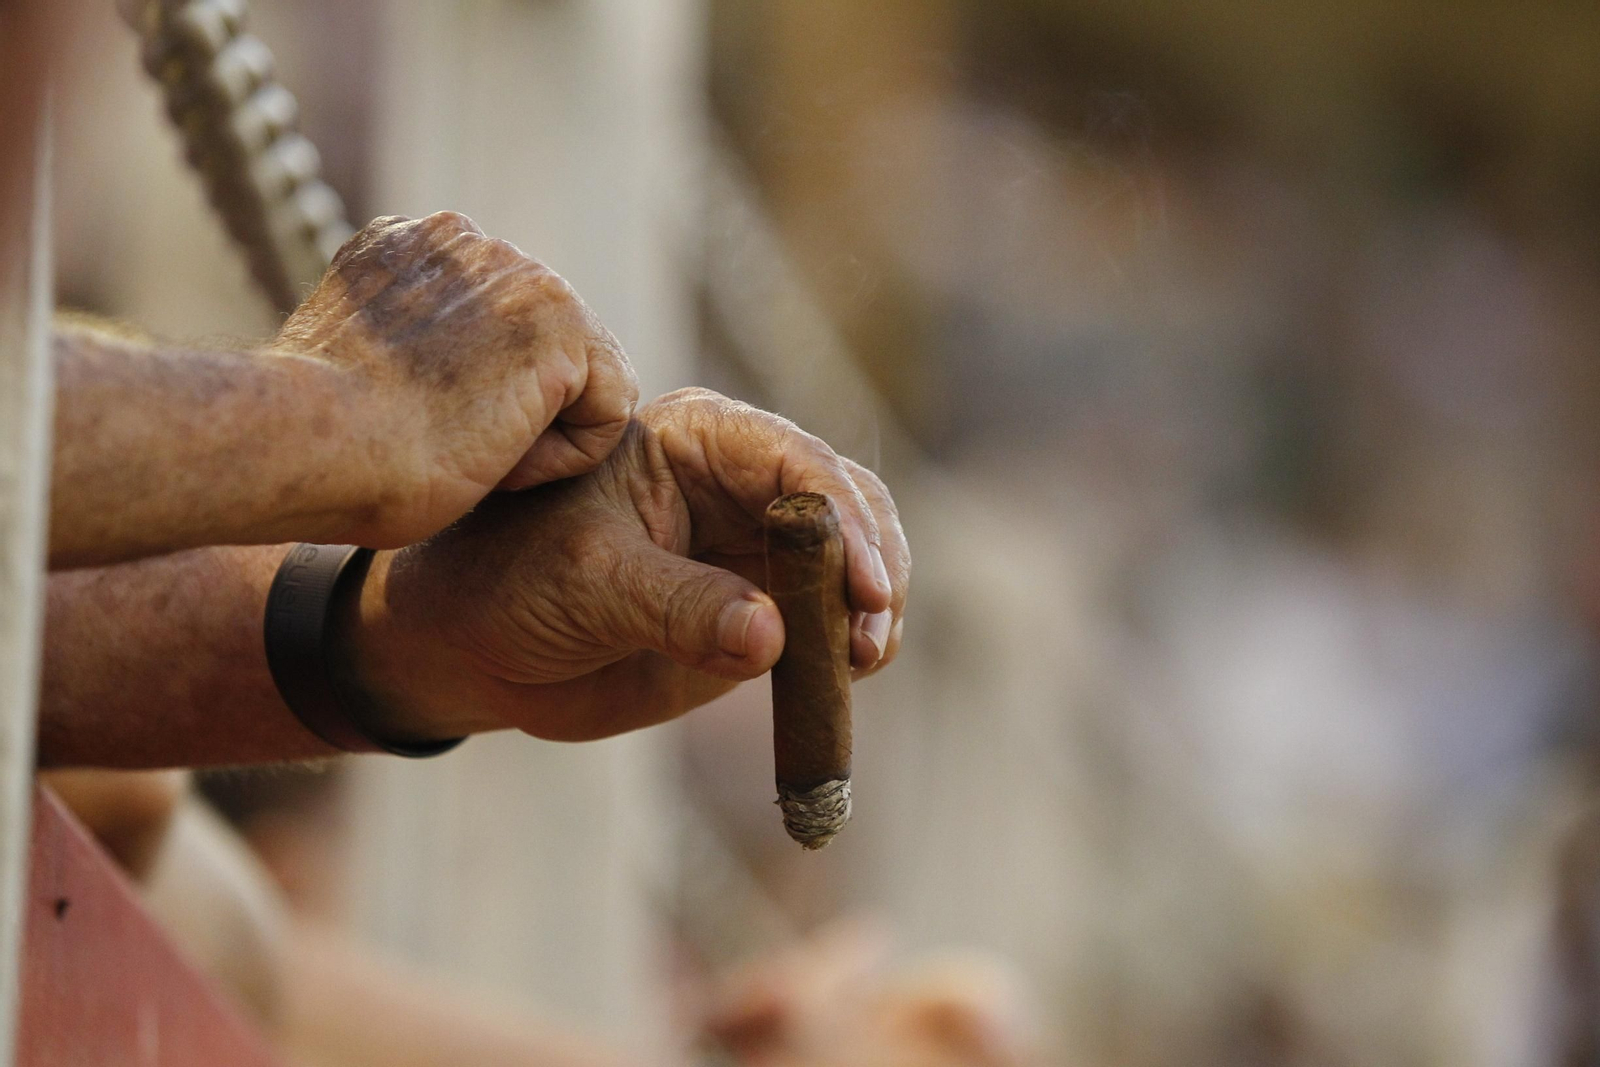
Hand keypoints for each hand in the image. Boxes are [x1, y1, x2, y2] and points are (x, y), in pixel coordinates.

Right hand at [274, 211, 637, 546]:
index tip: (413, 426)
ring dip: (540, 436)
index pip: (498, 331)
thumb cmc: (318, 444)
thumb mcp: (358, 367)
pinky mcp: (562, 324)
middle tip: (441, 445)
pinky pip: (612, 407)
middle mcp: (467, 243)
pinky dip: (568, 456)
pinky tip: (502, 458)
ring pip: (585, 380)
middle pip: (551, 352)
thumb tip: (445, 376)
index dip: (472, 402)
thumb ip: (412, 346)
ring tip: (468, 449)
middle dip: (518, 414)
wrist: (307, 446)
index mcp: (409, 245)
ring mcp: (520, 274)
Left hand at [348, 388, 909, 741]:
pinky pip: (832, 624)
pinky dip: (851, 649)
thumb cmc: (510, 582)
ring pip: (857, 563)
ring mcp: (761, 547)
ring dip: (872, 612)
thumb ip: (679, 607)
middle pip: (849, 506)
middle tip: (871, 636)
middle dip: (873, 565)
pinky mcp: (765, 610)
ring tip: (861, 662)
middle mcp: (745, 482)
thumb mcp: (587, 585)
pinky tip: (845, 678)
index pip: (798, 463)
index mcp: (700, 438)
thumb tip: (771, 636)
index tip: (864, 588)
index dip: (843, 522)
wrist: (475, 649)